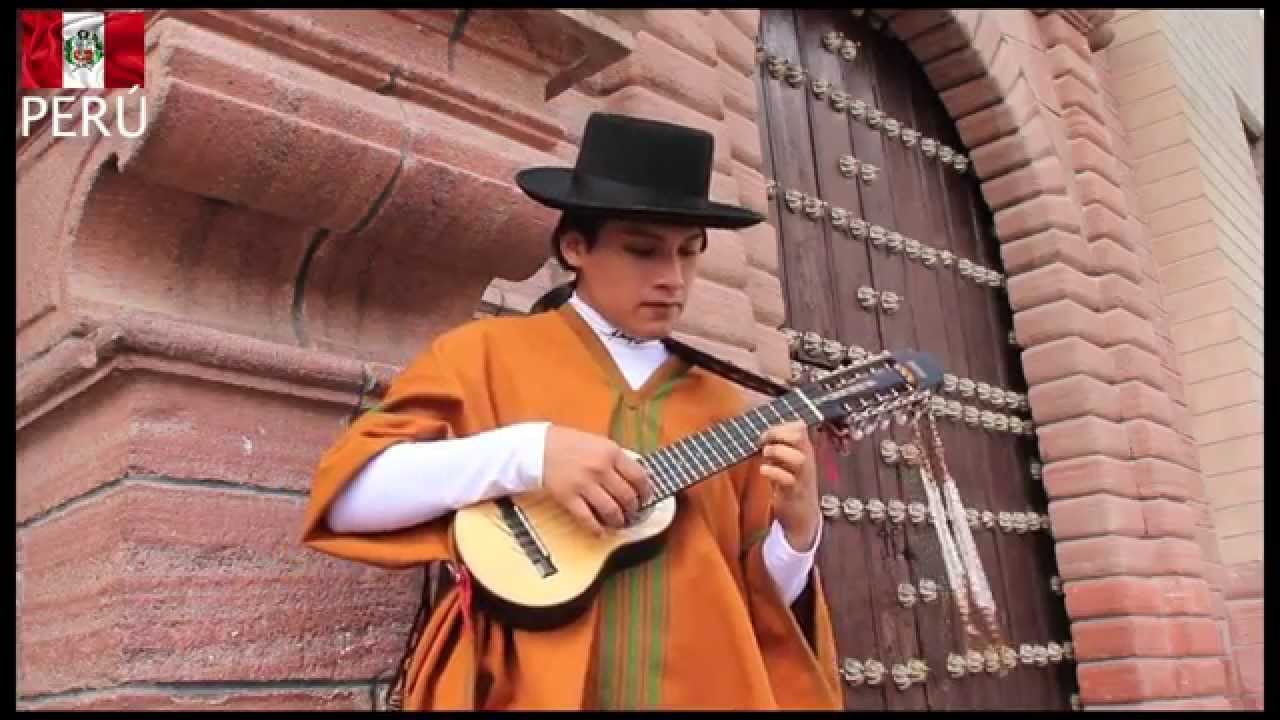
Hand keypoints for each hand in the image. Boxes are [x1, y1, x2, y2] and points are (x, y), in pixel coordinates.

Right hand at [542, 425, 652, 535]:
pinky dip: (597, 529)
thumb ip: (616, 458)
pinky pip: (588, 519)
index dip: (646, 491)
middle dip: (634, 509)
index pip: (639, 477)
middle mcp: (601, 469)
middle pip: (627, 497)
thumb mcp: (599, 442)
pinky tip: (601, 532)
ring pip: (611, 510)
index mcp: (611, 452)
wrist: (539, 448)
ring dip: (619, 520)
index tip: (646, 497)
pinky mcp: (569, 498)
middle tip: (633, 512)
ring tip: (620, 522)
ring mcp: (585, 485)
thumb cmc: (570, 443)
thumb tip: (635, 477)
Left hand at [758, 422, 820, 550]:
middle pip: (800, 437)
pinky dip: (774, 472)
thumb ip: (778, 447)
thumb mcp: (786, 462)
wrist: (802, 515)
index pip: (800, 426)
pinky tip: (764, 470)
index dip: (781, 425)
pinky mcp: (795, 493)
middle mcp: (806, 460)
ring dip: (778, 452)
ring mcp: (803, 476)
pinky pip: (788, 480)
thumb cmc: (791, 484)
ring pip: (798, 458)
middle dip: (778, 434)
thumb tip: (760, 434)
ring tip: (765, 454)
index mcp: (804, 450)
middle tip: (763, 442)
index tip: (766, 434)